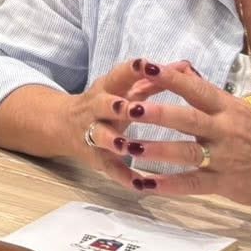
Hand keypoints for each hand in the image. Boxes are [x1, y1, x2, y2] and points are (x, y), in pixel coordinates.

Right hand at [68, 57, 165, 192]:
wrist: (64, 124)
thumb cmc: (107, 103)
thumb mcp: (125, 88)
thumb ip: (154, 80)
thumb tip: (186, 66)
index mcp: (108, 88)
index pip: (118, 75)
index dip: (131, 70)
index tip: (146, 64)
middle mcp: (96, 108)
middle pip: (103, 104)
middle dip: (117, 106)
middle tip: (133, 108)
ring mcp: (93, 133)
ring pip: (100, 136)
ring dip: (113, 140)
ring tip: (128, 147)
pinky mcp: (96, 157)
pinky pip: (110, 168)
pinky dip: (124, 177)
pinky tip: (141, 186)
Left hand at [112, 60, 250, 212]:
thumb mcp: (243, 110)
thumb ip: (210, 95)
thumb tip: (181, 71)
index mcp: (230, 108)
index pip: (196, 88)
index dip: (168, 77)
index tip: (142, 66)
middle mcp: (226, 130)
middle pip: (186, 119)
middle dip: (156, 113)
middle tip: (127, 108)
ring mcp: (224, 158)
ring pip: (185, 152)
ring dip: (154, 150)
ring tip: (126, 146)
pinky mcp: (225, 184)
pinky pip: (192, 184)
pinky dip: (167, 185)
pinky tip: (144, 183)